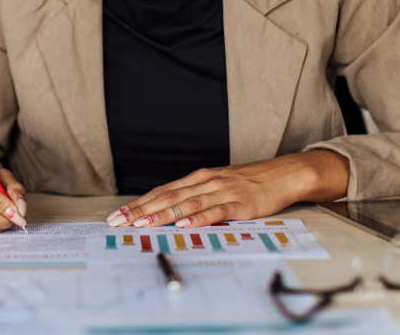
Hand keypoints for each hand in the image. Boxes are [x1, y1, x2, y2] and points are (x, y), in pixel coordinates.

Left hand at [106, 151, 348, 227]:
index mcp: (197, 179)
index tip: (118, 215)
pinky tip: (184, 224)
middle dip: (140, 210)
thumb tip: (166, 212)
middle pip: (167, 197)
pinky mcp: (240, 204)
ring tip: (143, 224)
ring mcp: (222, 192)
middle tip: (118, 221)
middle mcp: (205, 182)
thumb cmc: (247, 184)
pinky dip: (199, 218)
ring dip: (162, 214)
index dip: (138, 203)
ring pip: (186, 204)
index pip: (161, 191)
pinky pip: (216, 212)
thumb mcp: (216, 186)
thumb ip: (194, 197)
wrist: (281, 175)